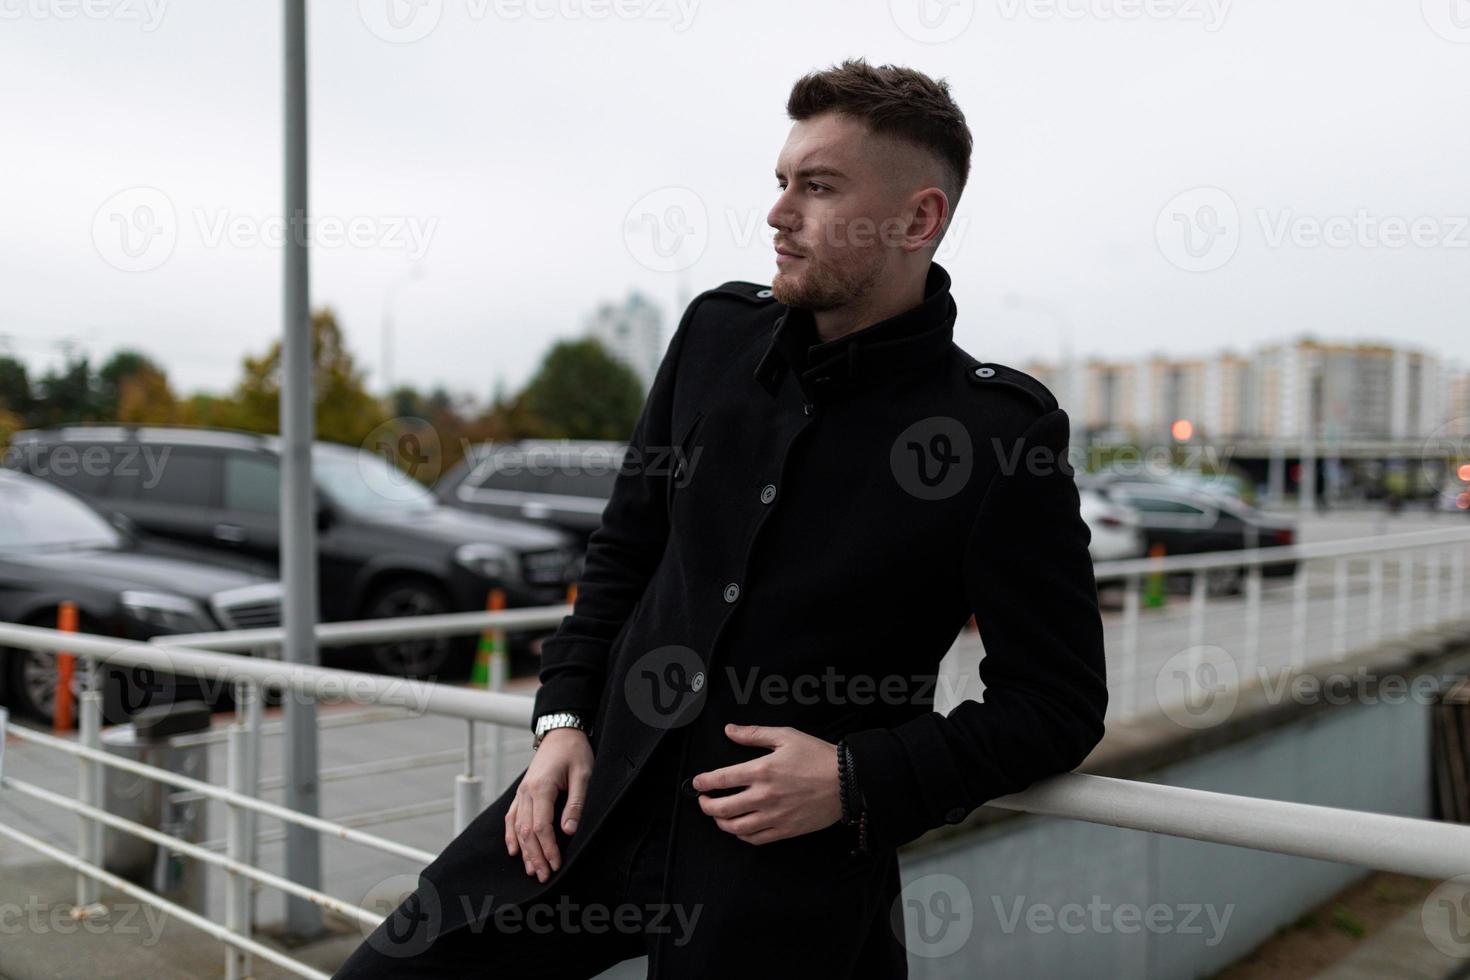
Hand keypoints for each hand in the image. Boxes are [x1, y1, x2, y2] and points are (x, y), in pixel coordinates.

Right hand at [505, 727, 591, 882]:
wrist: (562, 732)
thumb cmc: (575, 752)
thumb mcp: (583, 775)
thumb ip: (575, 804)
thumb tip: (568, 831)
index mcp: (541, 787)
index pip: (540, 826)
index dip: (548, 849)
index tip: (556, 865)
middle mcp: (526, 792)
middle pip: (526, 831)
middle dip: (534, 856)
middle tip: (544, 876)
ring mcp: (521, 792)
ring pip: (516, 827)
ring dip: (523, 851)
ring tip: (531, 870)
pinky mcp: (522, 792)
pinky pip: (511, 817)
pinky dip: (511, 835)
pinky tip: (513, 849)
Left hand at [691, 723, 841, 845]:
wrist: (846, 781)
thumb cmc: (817, 756)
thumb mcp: (786, 736)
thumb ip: (754, 734)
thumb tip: (730, 731)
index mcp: (761, 770)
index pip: (721, 779)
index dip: (703, 782)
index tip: (697, 783)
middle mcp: (764, 796)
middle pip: (722, 808)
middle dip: (706, 805)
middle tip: (703, 800)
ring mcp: (773, 816)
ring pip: (735, 827)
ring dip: (720, 822)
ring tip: (718, 815)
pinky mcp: (784, 830)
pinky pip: (755, 839)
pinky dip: (741, 836)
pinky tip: (739, 828)